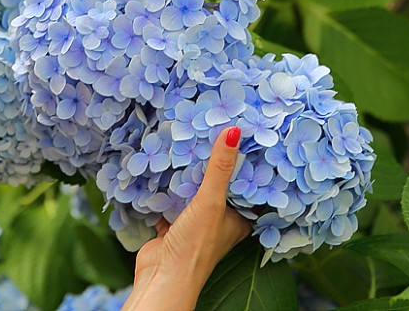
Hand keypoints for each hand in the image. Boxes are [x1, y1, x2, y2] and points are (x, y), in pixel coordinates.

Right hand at [123, 127, 250, 310]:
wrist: (161, 276)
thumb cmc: (195, 246)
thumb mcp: (211, 201)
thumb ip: (220, 167)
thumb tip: (234, 131)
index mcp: (238, 220)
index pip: (246, 185)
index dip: (245, 162)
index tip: (242, 134)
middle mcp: (219, 221)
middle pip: (218, 186)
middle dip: (213, 164)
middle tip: (211, 130)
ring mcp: (195, 224)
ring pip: (193, 192)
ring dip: (189, 175)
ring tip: (188, 142)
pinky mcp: (172, 226)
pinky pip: (170, 200)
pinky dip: (166, 187)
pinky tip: (163, 167)